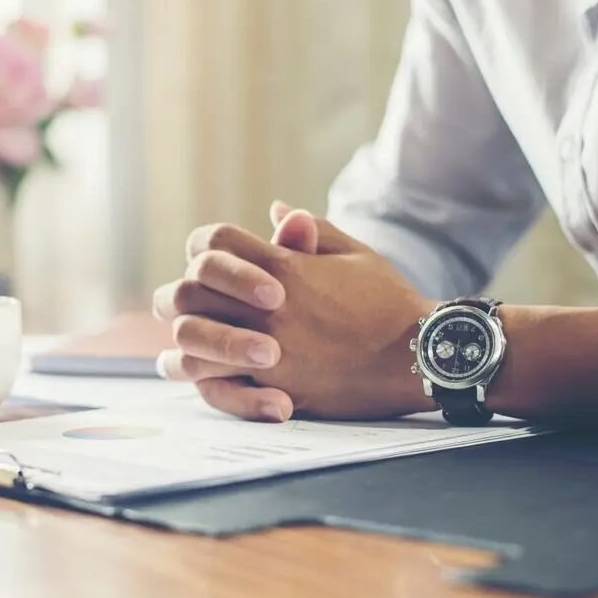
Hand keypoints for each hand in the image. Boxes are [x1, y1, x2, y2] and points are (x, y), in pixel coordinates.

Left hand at [153, 202, 435, 420]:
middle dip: (180, 293)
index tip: (205, 261)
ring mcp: (268, 348)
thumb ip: (310, 231)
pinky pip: (214, 382)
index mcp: (283, 265)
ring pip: (191, 339)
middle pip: (188, 291)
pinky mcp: (275, 386)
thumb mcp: (353, 253)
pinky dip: (198, 377)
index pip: (212, 241)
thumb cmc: (389, 301)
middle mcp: (267, 307)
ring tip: (179, 342)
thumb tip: (276, 211)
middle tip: (181, 302)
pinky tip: (192, 373)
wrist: (418, 354)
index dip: (203, 247)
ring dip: (182, 338)